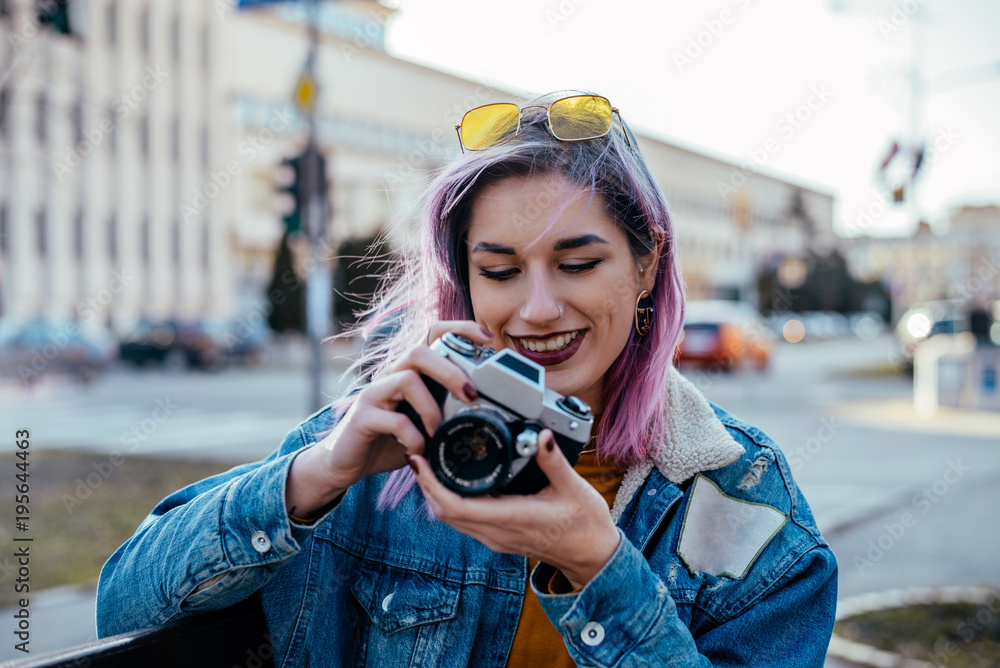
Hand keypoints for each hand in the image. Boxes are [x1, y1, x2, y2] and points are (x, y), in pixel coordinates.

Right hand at [285, 321, 494, 519]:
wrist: (345, 462)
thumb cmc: (389, 439)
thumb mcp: (423, 420)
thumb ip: (446, 409)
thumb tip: (487, 408)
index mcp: (408, 371)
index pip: (431, 334)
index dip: (459, 329)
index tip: (486, 338)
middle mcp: (389, 375)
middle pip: (418, 351)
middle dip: (450, 369)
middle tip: (471, 394)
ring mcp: (373, 394)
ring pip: (407, 379)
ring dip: (432, 408)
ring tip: (439, 431)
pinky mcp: (361, 418)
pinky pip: (394, 420)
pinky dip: (414, 437)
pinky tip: (420, 449)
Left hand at [408, 430, 620, 589]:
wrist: (592, 555)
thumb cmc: (585, 524)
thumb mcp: (573, 487)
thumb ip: (553, 460)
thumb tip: (540, 434)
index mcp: (512, 518)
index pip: (456, 506)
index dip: (431, 484)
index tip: (420, 460)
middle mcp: (498, 532)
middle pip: (444, 513)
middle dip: (426, 485)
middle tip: (419, 454)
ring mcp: (497, 538)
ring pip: (451, 519)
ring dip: (435, 494)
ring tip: (430, 465)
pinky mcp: (499, 538)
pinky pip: (464, 521)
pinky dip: (450, 502)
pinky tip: (453, 483)